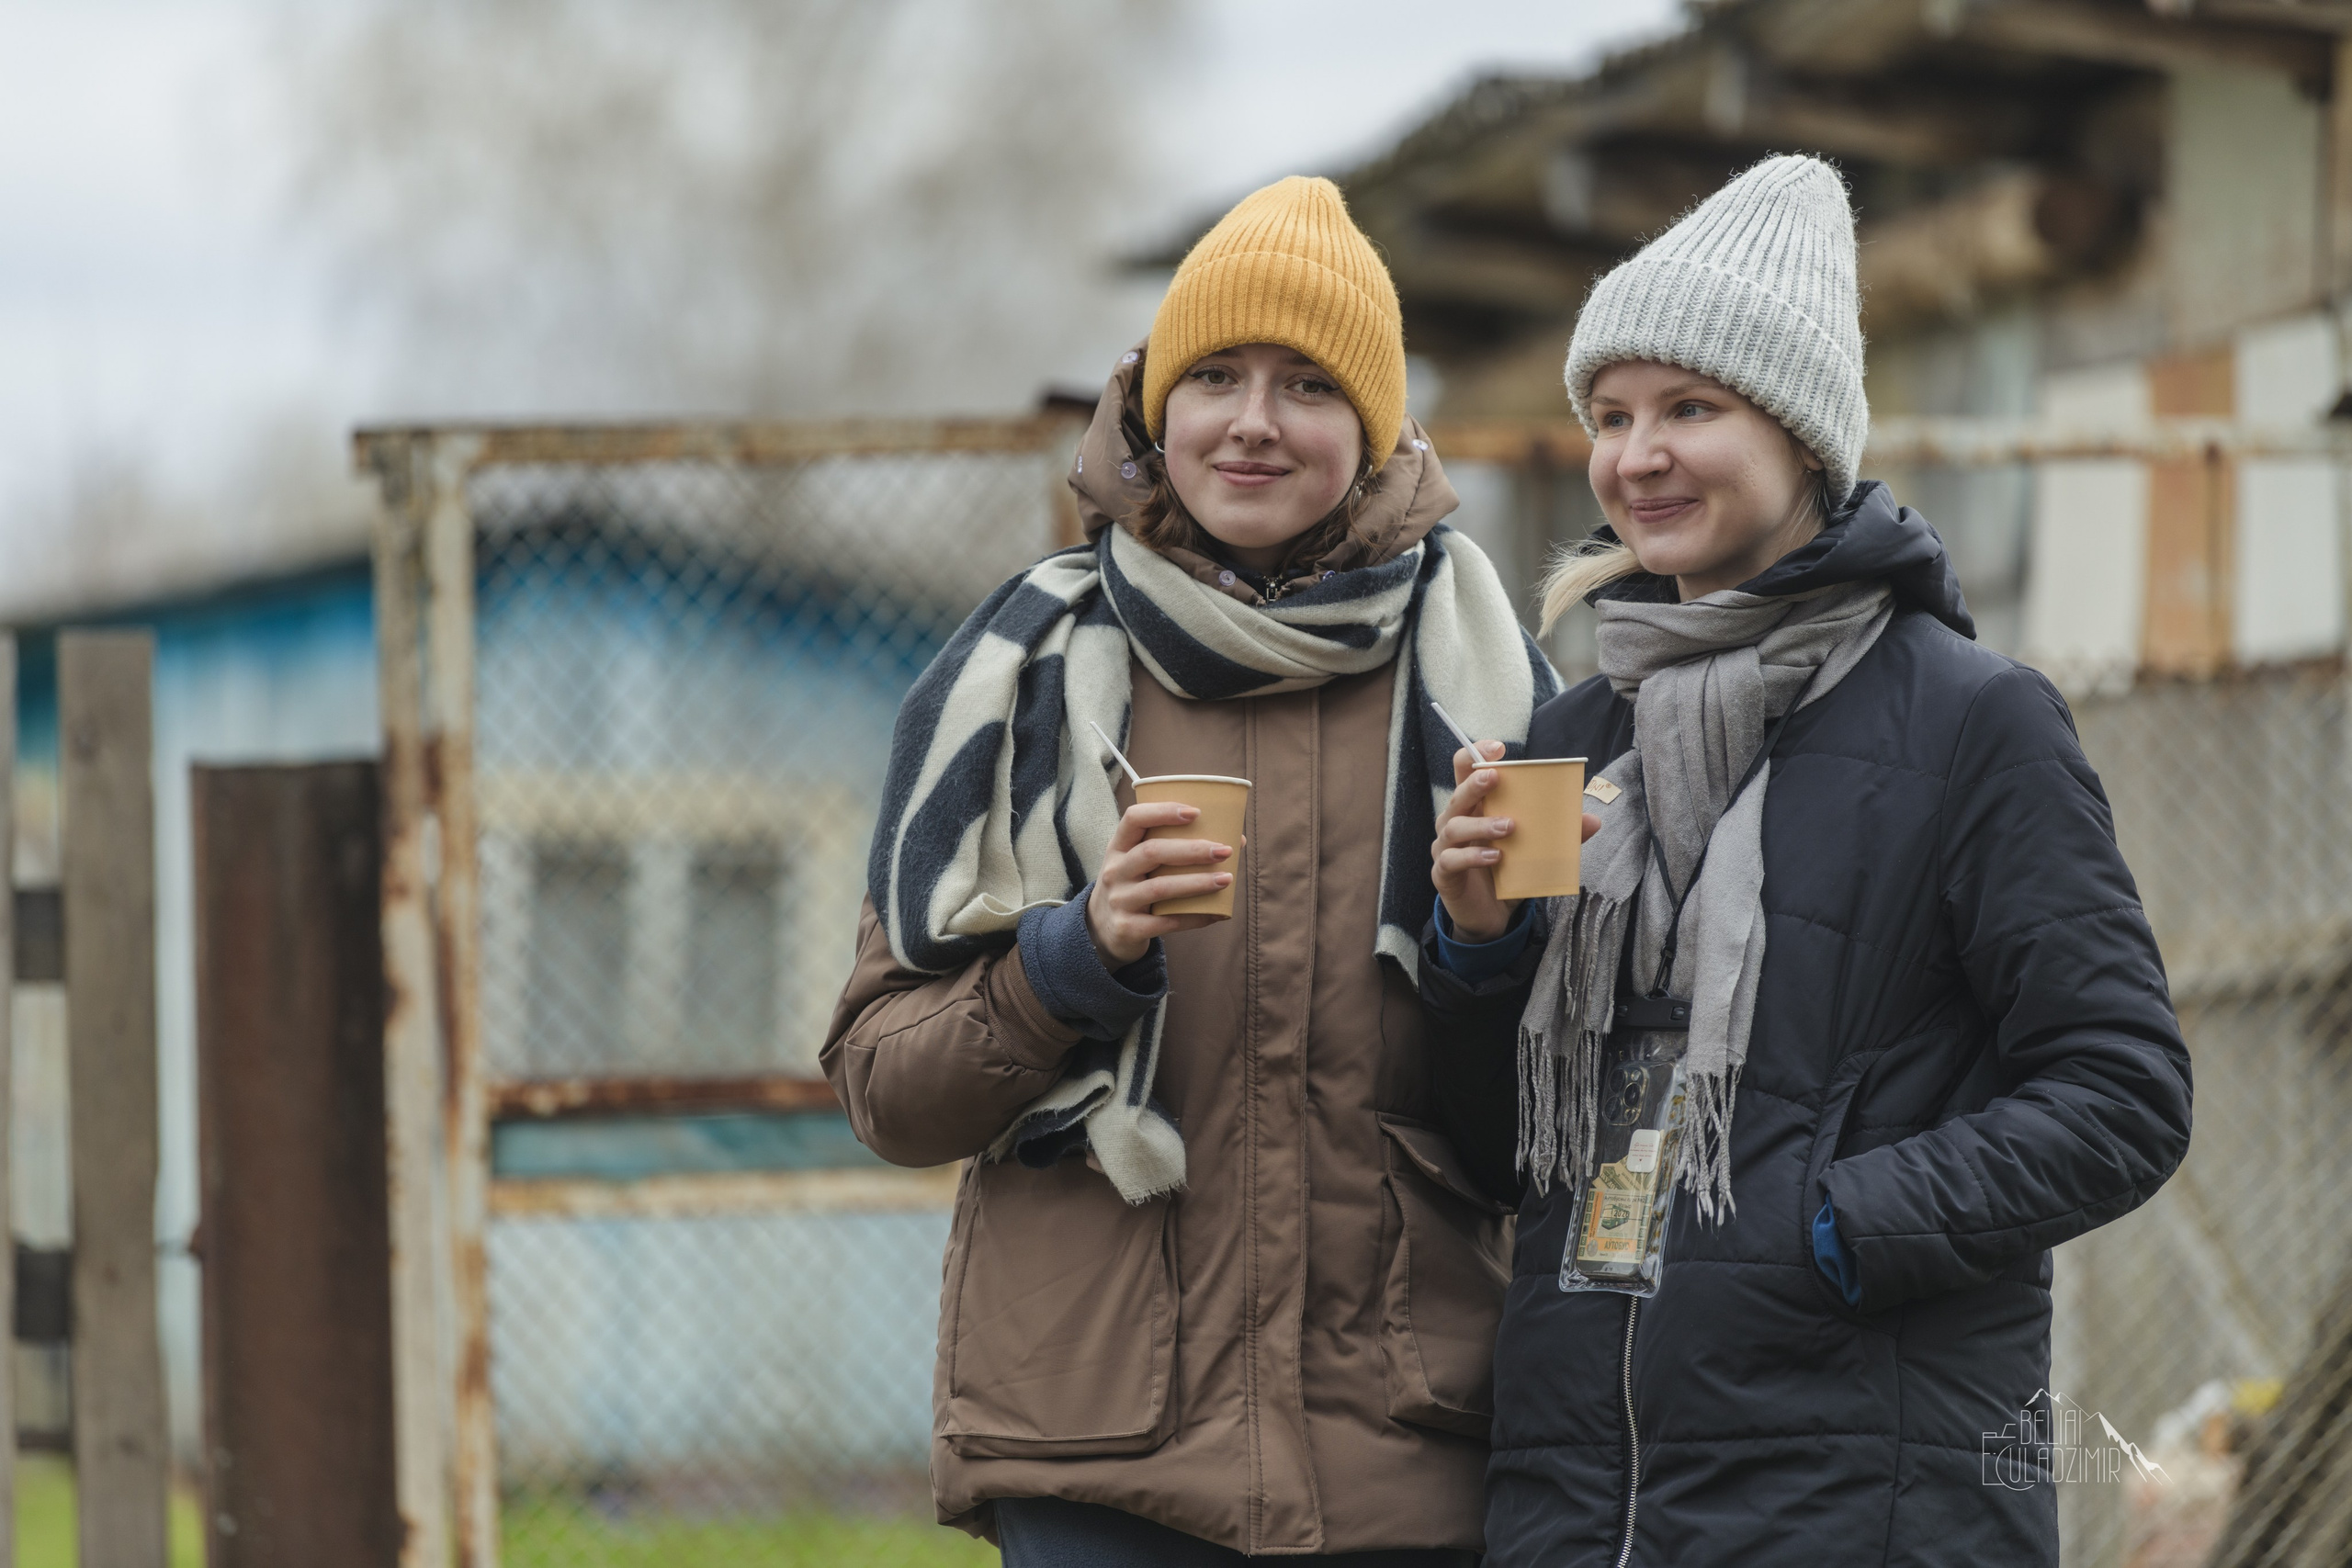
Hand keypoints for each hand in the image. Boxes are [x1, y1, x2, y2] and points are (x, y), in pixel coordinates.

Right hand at [1085, 800, 1235, 965]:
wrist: (1103, 929)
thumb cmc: (1135, 885)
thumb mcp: (1139, 863)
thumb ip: (1175, 849)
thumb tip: (1237, 840)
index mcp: (1119, 846)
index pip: (1134, 818)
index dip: (1163, 811)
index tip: (1196, 812)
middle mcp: (1115, 870)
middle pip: (1152, 852)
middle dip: (1192, 850)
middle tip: (1224, 850)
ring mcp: (1119, 900)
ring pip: (1161, 888)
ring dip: (1197, 882)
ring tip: (1226, 879)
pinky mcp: (1127, 928)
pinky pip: (1166, 922)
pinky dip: (1195, 917)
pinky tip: (1217, 913)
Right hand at [1431, 740, 1601, 942]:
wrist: (1491, 916)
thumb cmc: (1507, 872)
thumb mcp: (1534, 850)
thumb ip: (1559, 834)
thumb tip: (1592, 820)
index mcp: (1474, 806)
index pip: (1465, 771)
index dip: (1475, 755)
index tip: (1497, 749)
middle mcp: (1454, 822)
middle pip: (1457, 794)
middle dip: (1475, 783)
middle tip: (1495, 778)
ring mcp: (1445, 847)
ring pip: (1454, 826)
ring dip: (1482, 824)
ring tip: (1509, 827)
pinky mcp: (1444, 873)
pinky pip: (1452, 860)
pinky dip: (1473, 856)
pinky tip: (1495, 857)